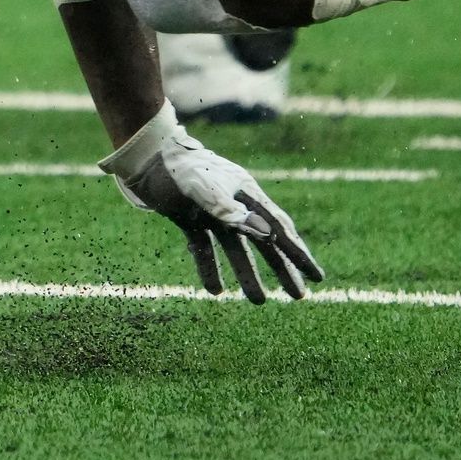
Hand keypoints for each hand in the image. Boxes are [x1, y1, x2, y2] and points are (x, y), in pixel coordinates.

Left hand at [100, 102, 322, 302]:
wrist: (143, 157)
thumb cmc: (176, 166)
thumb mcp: (200, 186)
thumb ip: (227, 208)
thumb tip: (264, 233)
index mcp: (245, 192)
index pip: (278, 227)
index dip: (298, 253)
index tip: (316, 276)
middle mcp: (233, 204)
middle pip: (264, 241)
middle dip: (282, 269)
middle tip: (298, 296)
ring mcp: (212, 213)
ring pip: (236, 249)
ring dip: (247, 275)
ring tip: (257, 301)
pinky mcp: (190, 220)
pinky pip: (205, 249)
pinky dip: (210, 268)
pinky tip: (215, 290)